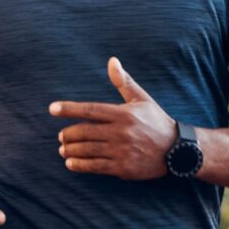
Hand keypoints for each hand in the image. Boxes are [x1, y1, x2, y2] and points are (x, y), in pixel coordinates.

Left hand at [50, 57, 176, 179]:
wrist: (176, 150)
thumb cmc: (156, 121)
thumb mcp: (142, 99)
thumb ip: (124, 81)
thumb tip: (112, 61)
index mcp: (123, 113)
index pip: (90, 110)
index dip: (69, 109)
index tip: (52, 109)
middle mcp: (120, 132)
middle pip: (84, 132)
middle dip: (68, 134)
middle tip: (61, 135)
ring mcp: (121, 150)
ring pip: (87, 150)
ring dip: (70, 149)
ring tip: (63, 148)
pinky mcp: (122, 167)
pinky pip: (95, 166)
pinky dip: (79, 164)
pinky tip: (70, 162)